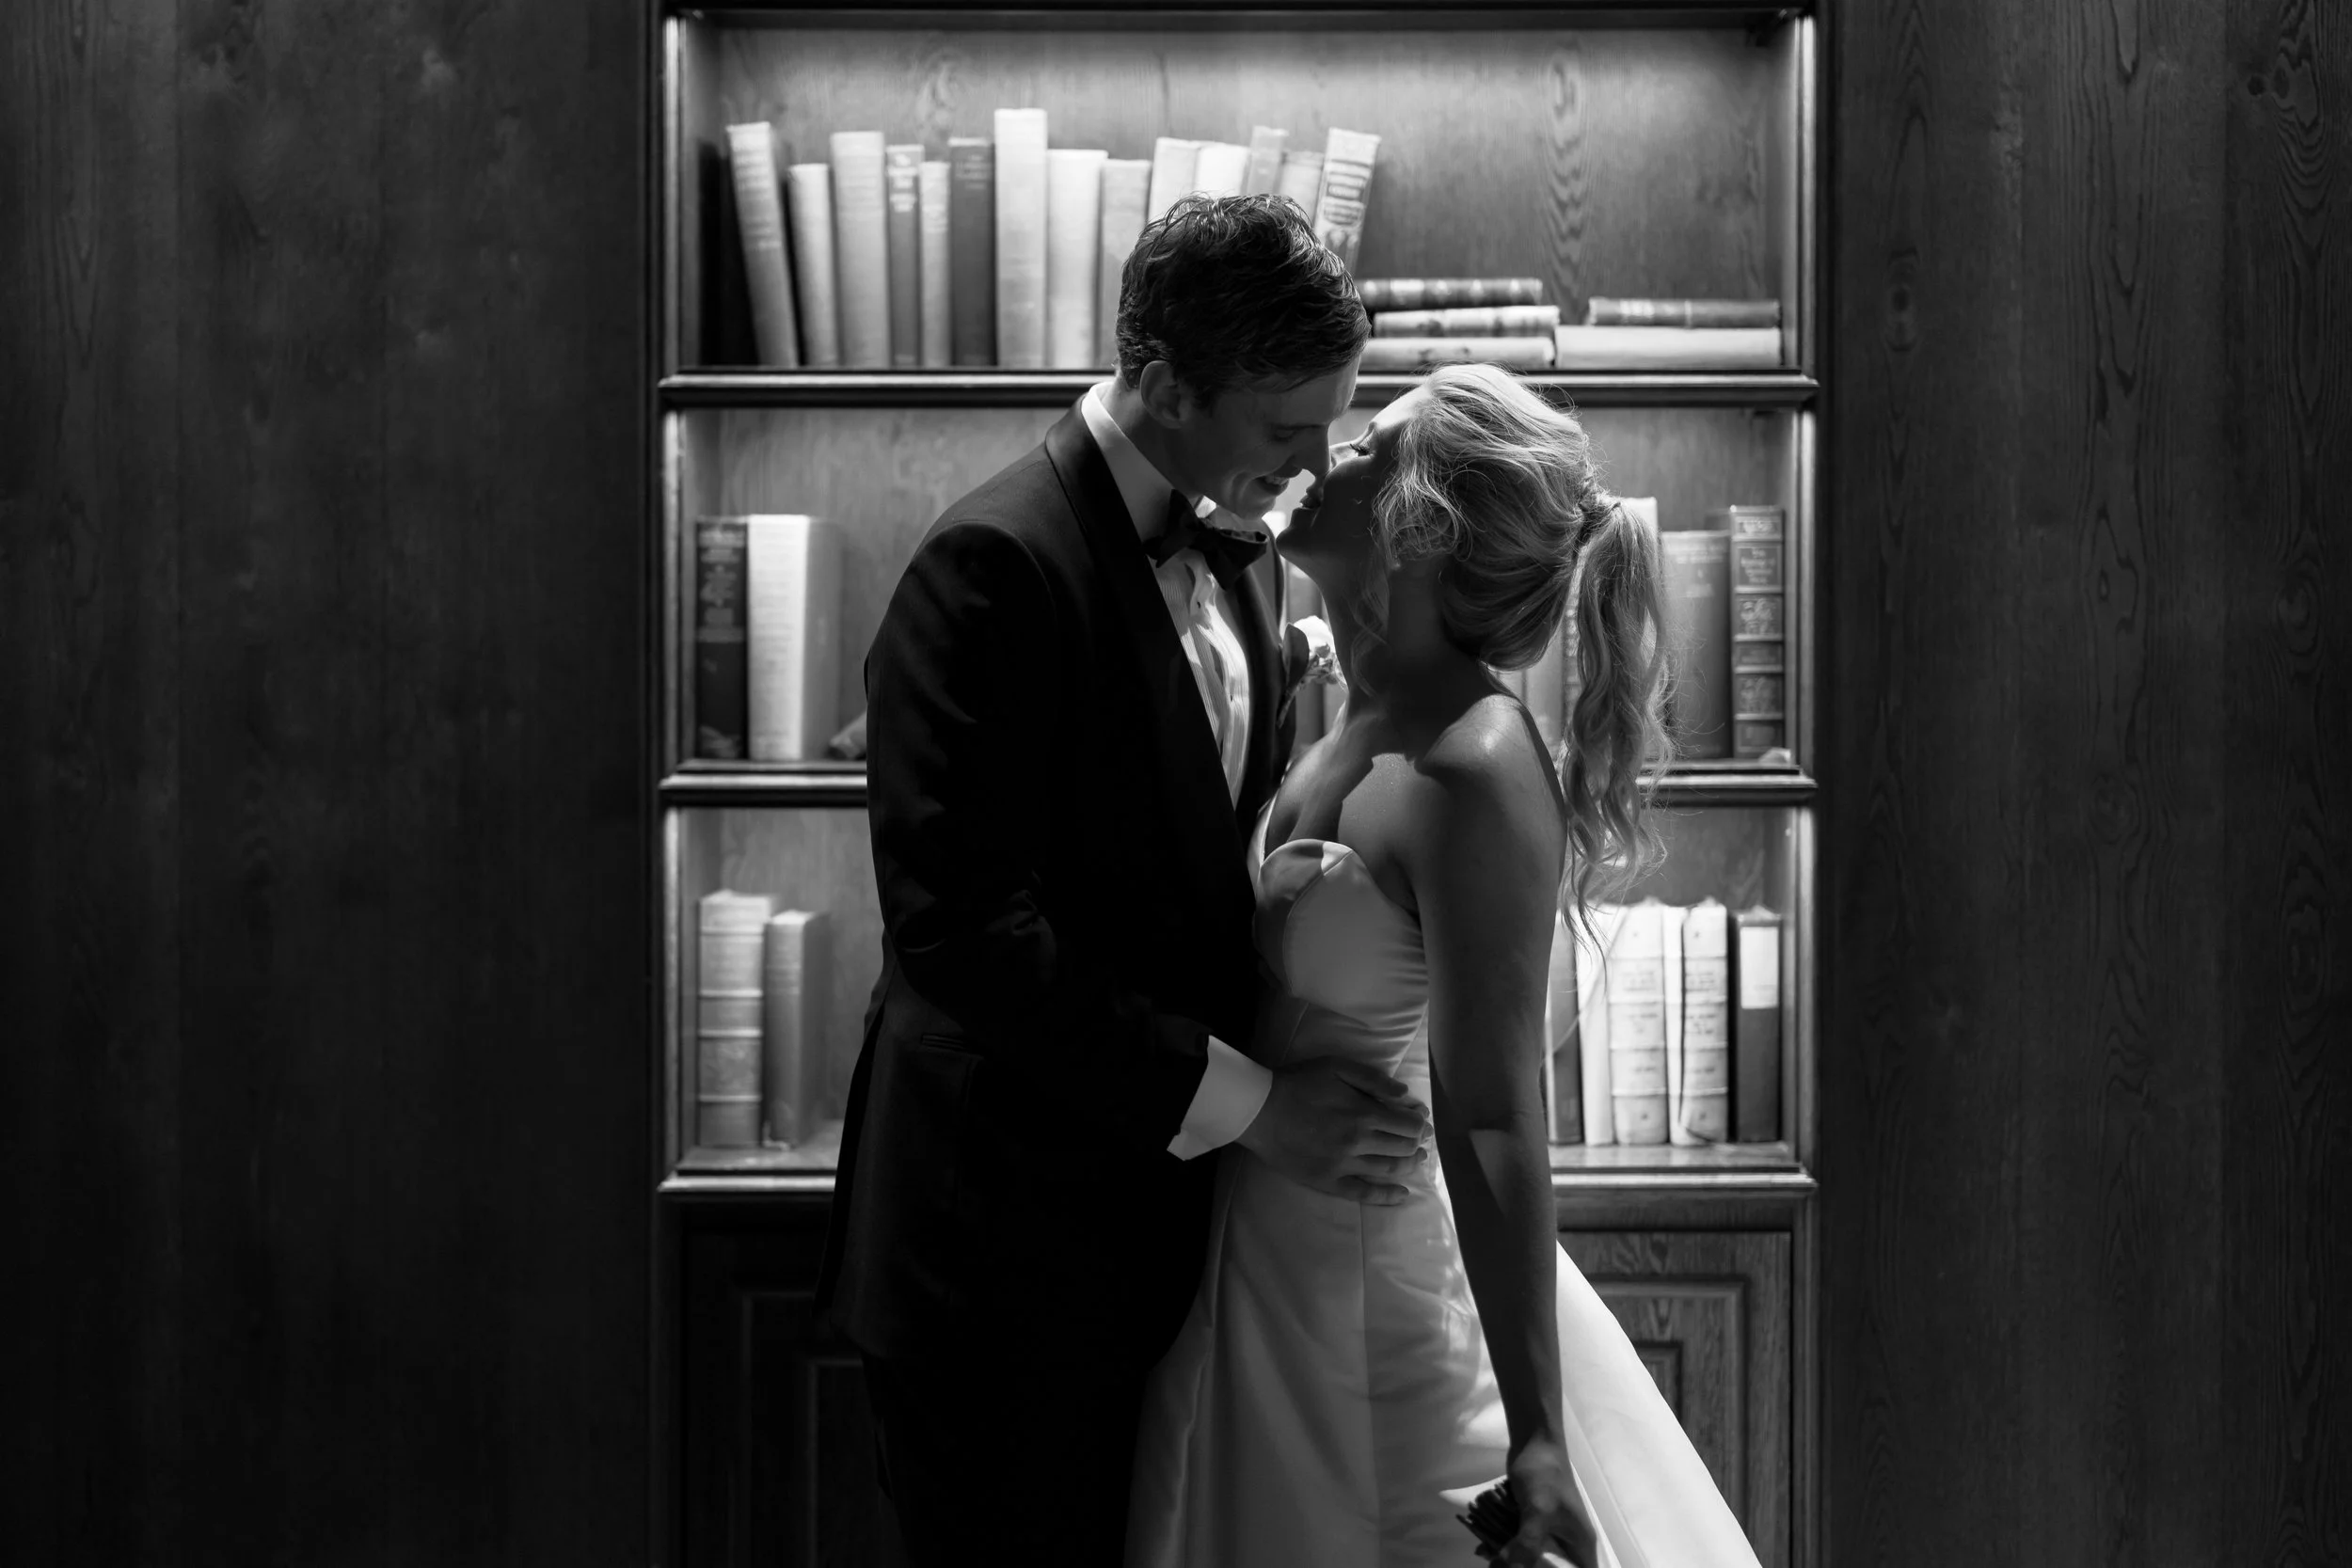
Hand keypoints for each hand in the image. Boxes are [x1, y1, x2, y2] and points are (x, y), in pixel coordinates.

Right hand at [1234, 1055, 1430, 1203]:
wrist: (1260, 1109)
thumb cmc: (1298, 1083)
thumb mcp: (1336, 1067)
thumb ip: (1373, 1080)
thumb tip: (1405, 1095)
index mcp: (1363, 1112)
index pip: (1407, 1124)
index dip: (1419, 1122)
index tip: (1421, 1120)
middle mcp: (1359, 1142)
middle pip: (1402, 1147)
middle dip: (1418, 1143)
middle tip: (1422, 1140)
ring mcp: (1344, 1165)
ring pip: (1389, 1169)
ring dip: (1409, 1165)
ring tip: (1417, 1160)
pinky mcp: (1328, 1181)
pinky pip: (1363, 1193)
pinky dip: (1386, 1196)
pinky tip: (1402, 1195)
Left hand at [1501, 1438, 1596, 1567]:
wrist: (1534, 1443)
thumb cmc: (1545, 1477)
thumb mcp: (1538, 1512)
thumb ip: (1527, 1544)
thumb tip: (1506, 1567)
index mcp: (1580, 1545)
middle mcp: (1569, 1542)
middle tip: (1500, 1566)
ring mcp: (1551, 1532)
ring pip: (1533, 1559)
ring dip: (1511, 1561)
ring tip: (1489, 1558)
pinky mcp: (1534, 1522)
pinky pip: (1521, 1544)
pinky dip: (1505, 1548)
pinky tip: (1485, 1547)